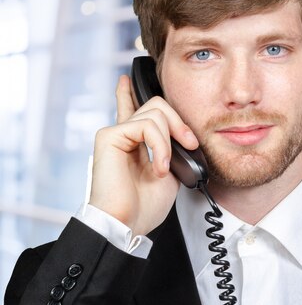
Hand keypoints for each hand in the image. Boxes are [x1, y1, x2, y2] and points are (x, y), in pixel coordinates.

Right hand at [89, 75, 199, 235]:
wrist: (128, 224)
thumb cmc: (145, 205)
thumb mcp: (168, 171)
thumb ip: (170, 148)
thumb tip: (182, 135)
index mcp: (134, 142)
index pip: (130, 108)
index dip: (128, 92)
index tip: (127, 80)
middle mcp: (122, 133)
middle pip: (157, 104)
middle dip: (179, 121)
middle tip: (190, 143)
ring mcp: (114, 133)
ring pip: (155, 113)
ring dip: (169, 141)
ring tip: (166, 167)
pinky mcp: (108, 136)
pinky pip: (145, 125)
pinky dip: (159, 146)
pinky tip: (157, 167)